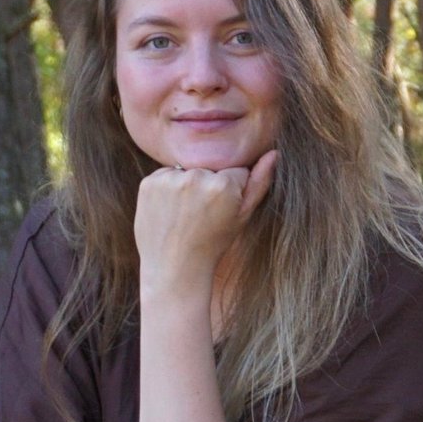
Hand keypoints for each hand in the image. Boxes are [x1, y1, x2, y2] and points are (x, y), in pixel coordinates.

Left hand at [133, 151, 278, 296]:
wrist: (174, 268)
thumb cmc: (212, 244)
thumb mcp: (242, 218)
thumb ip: (259, 183)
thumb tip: (273, 153)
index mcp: (223, 185)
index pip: (235, 170)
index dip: (232, 190)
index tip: (221, 211)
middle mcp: (196, 177)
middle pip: (210, 168)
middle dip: (209, 185)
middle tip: (201, 215)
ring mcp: (169, 180)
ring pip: (187, 170)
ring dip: (187, 185)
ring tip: (185, 214)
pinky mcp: (149, 183)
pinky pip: (165, 175)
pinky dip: (167, 188)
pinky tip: (170, 211)